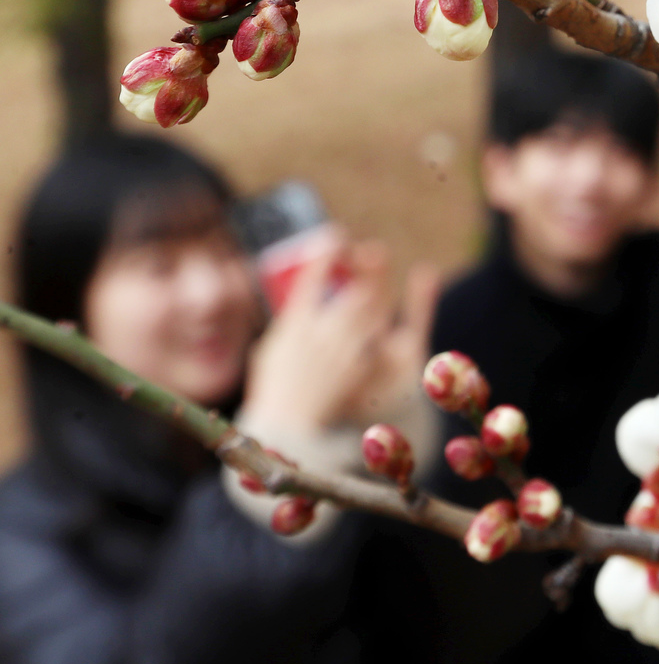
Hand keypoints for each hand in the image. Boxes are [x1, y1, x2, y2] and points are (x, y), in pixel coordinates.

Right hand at [241, 227, 434, 435]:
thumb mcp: (273, 347)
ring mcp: (343, 353)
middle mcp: (321, 336)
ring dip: (376, 289)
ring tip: (377, 274)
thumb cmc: (274, 386)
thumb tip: (304, 301)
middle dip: (365, 267)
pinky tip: (380, 313)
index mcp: (294, 327)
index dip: (325, 254)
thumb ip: (293, 322)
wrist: (287, 429)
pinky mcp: (358, 369)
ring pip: (370, 312)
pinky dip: (378, 322)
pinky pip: (375, 338)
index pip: (313, 280)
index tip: (334, 234)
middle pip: (353, 292)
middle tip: (369, 251)